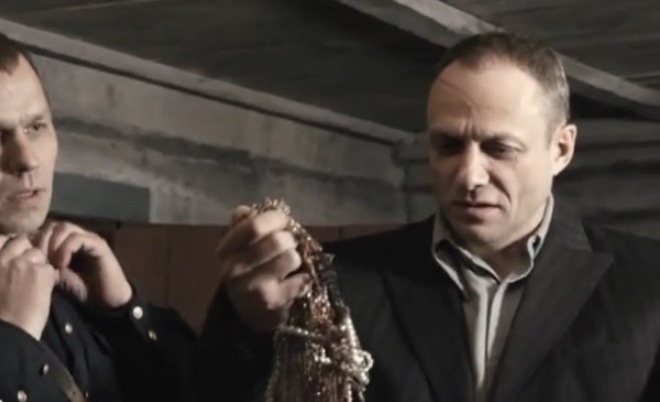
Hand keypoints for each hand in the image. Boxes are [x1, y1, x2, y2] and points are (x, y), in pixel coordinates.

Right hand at [0, 235, 57, 339]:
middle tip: (26, 269)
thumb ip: (0, 268)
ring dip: (37, 263)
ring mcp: (22, 263)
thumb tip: (9, 259)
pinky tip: (42, 290)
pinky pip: (48, 267)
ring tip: (34, 282)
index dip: (9, 246)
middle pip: (21, 241)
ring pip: (37, 253)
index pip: (0, 238)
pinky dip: (48, 277)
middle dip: (25, 251)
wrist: (7, 334)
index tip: (11, 257)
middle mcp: (2, 258)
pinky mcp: (40, 272)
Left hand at [33, 221, 132, 308]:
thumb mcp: (57, 276)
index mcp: (67, 242)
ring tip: (50, 262)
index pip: (46, 229)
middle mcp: (79, 236)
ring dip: (53, 244)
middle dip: (42, 241)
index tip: (29, 258)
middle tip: (38, 259)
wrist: (106, 300)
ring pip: (65, 227)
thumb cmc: (83, 289)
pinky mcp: (99, 245)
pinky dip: (65, 249)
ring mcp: (89, 239)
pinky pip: (77, 238)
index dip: (35, 241)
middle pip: (54, 225)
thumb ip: (45, 263)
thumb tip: (29, 257)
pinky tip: (61, 264)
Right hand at [217, 206, 308, 330]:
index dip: (276, 219)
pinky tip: (293, 283)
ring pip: (291, 257)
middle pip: (278, 240)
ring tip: (288, 267)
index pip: (254, 225)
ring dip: (296, 259)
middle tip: (287, 247)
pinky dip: (303, 279)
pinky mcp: (271, 302)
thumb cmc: (251, 271)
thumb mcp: (242, 247)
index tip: (284, 222)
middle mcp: (234, 268)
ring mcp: (252, 286)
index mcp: (227, 249)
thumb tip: (246, 210)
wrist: (251, 314)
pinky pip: (301, 279)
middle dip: (290, 240)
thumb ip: (244, 224)